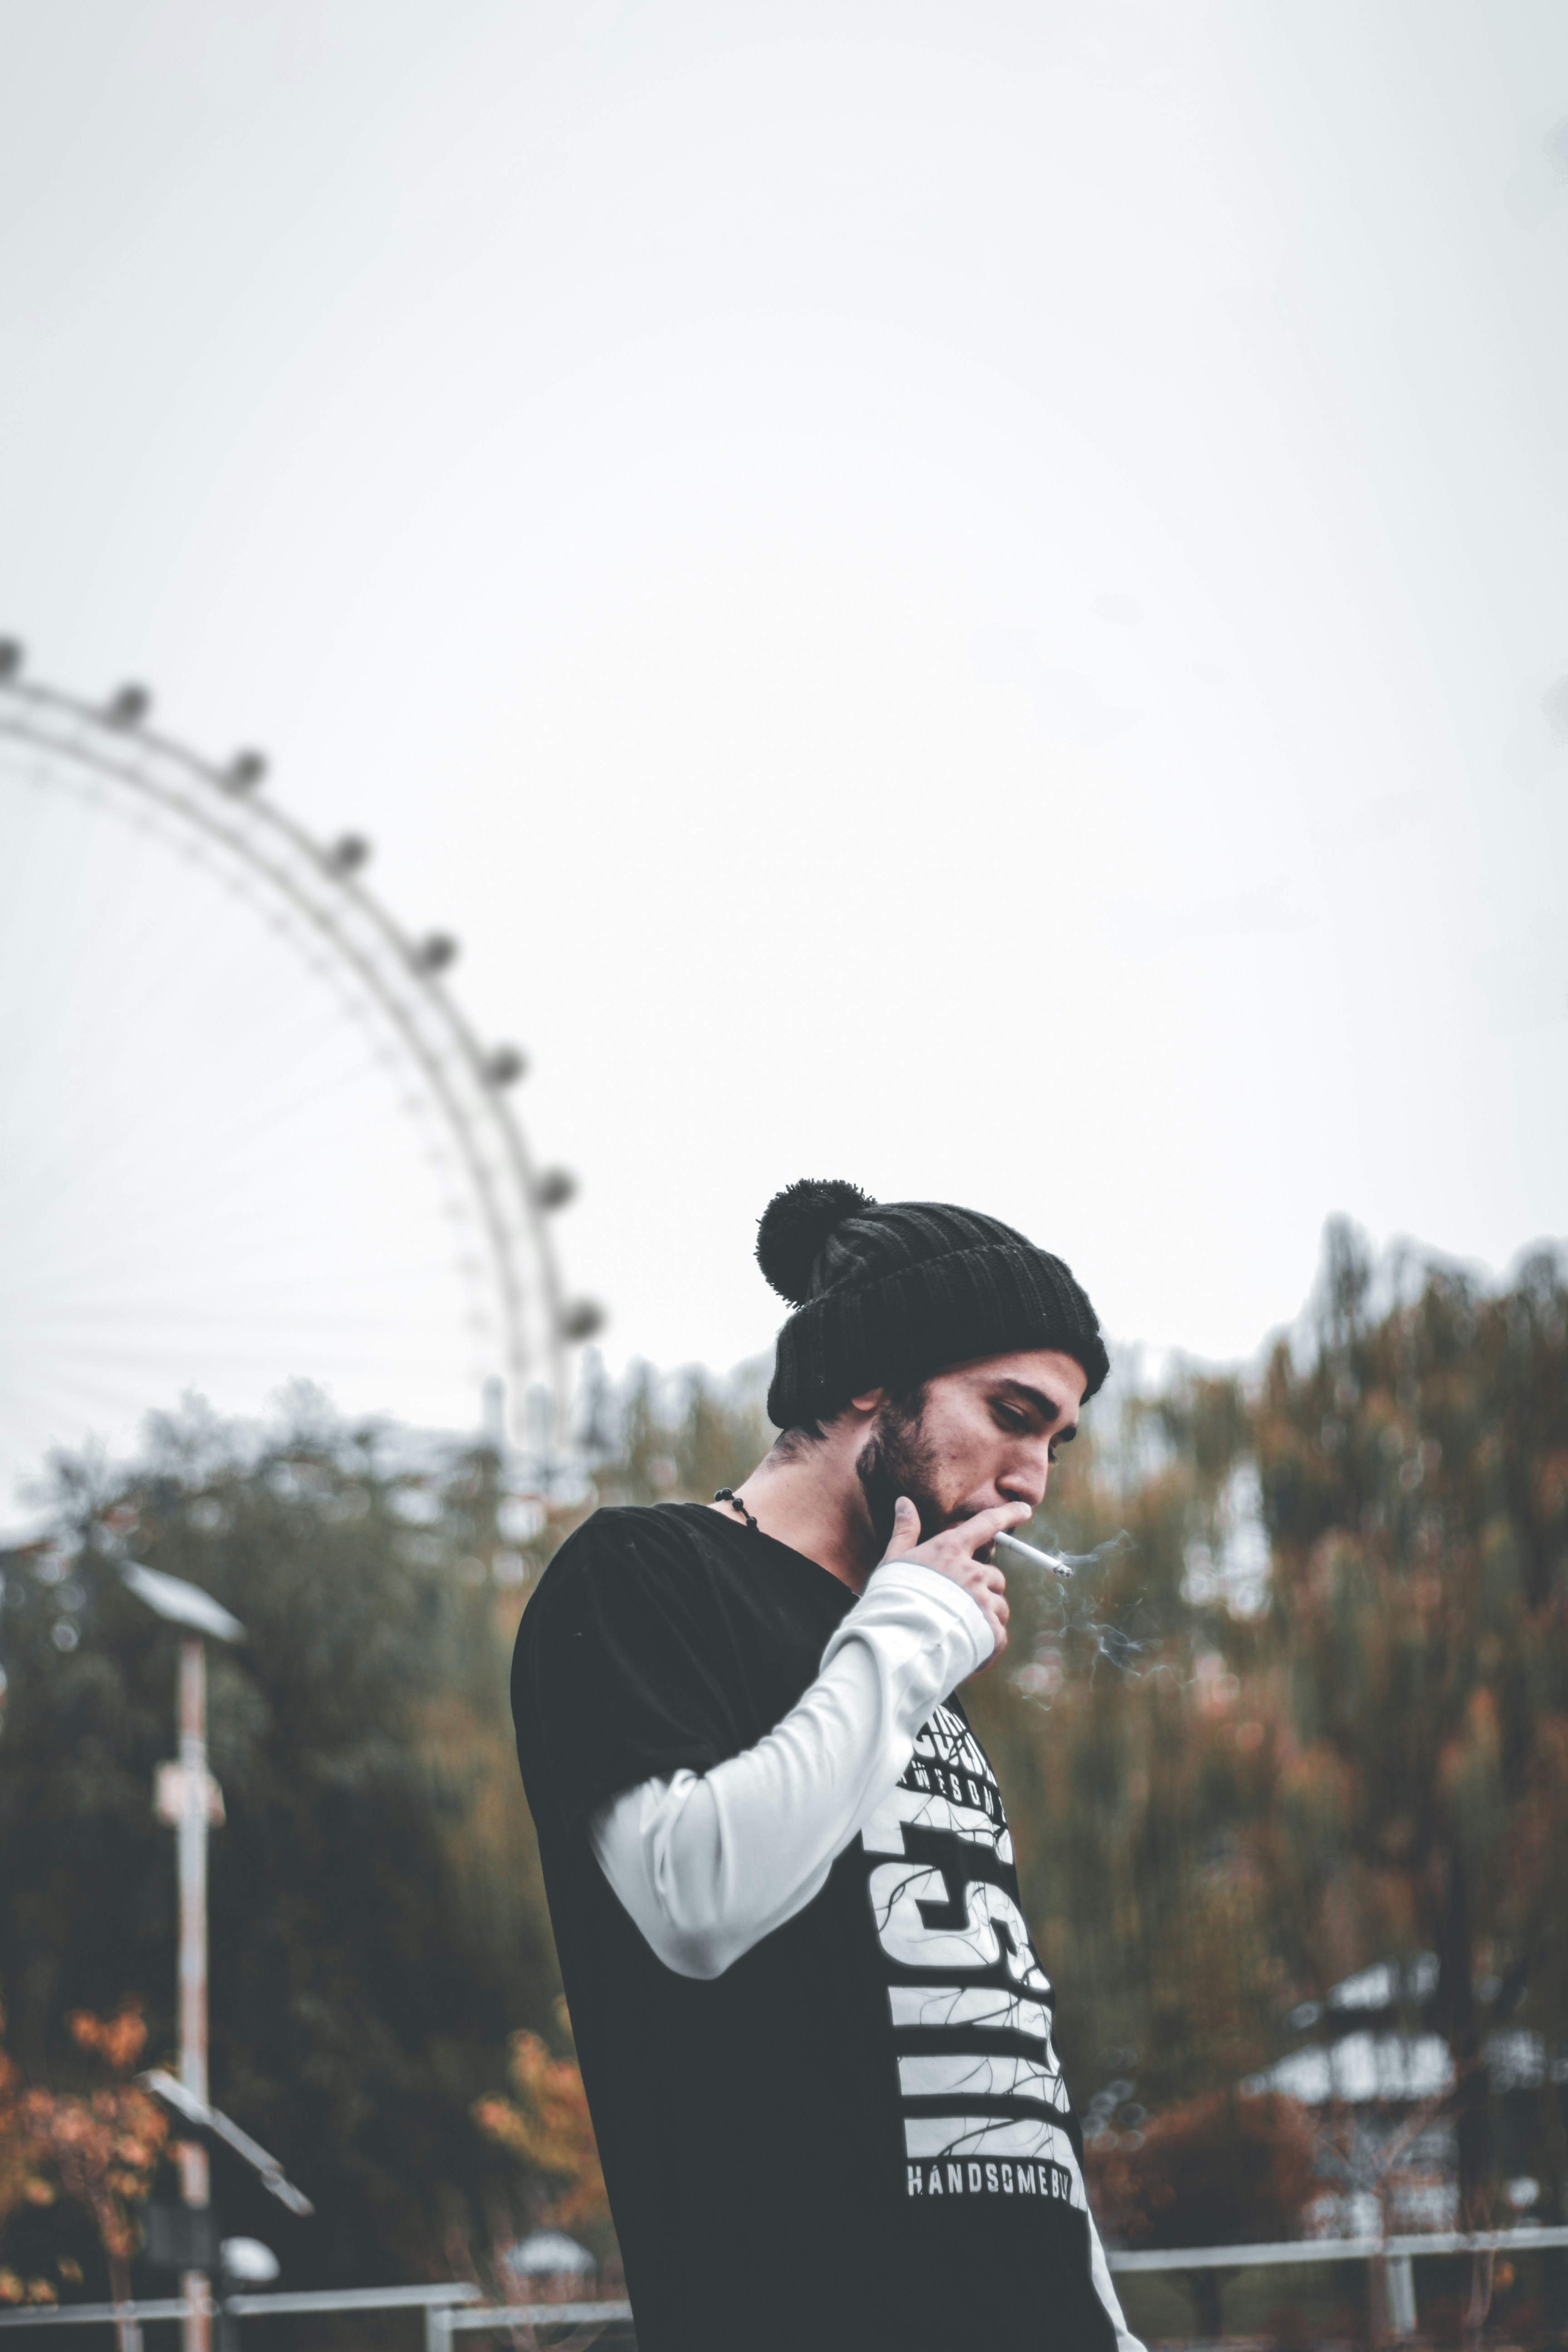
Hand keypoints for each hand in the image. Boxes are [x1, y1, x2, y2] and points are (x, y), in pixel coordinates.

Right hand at [880, 1496, 1026, 1662]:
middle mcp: (972, 1572)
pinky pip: (998, 1634)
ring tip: (959, 1630)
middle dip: (983, 1590)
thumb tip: (904, 1501)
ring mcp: (983, 1600)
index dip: (1007, 1514)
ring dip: (986, 1617)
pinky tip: (966, 1647)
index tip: (1024, 1508)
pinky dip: (986, 1642)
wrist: (896, 1643)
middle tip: (958, 1607)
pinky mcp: (990, 1630)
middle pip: (994, 1577)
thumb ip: (905, 1531)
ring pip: (998, 1606)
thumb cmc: (891, 1599)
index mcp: (951, 1550)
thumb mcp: (894, 1560)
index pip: (985, 1524)